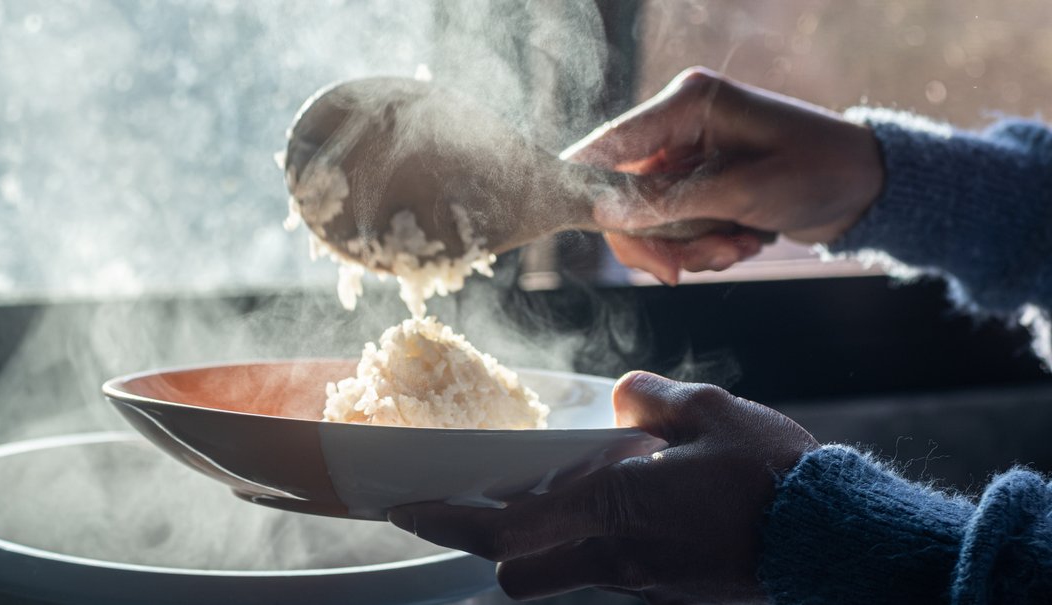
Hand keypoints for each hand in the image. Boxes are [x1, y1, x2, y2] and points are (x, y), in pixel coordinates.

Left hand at [387, 372, 818, 602]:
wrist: (834, 543)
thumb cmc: (774, 477)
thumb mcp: (711, 412)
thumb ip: (654, 401)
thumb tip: (625, 398)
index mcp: (612, 504)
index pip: (506, 521)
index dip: (449, 516)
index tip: (407, 506)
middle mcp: (614, 552)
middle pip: (514, 567)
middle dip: (479, 541)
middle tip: (459, 509)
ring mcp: (637, 578)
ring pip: (554, 572)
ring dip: (531, 543)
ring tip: (533, 502)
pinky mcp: (663, 587)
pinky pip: (598, 571)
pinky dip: (582, 545)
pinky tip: (609, 510)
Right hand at [565, 67, 883, 284]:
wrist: (867, 189)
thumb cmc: (819, 171)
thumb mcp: (744, 192)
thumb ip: (670, 203)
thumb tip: (605, 214)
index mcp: (688, 103)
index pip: (610, 144)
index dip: (587, 186)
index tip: (589, 226)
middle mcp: (678, 125)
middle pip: (621, 194)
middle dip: (657, 239)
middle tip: (681, 272)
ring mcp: (686, 157)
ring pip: (647, 221)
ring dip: (689, 248)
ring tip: (737, 248)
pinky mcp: (696, 186)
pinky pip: (672, 229)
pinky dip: (703, 247)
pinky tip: (744, 241)